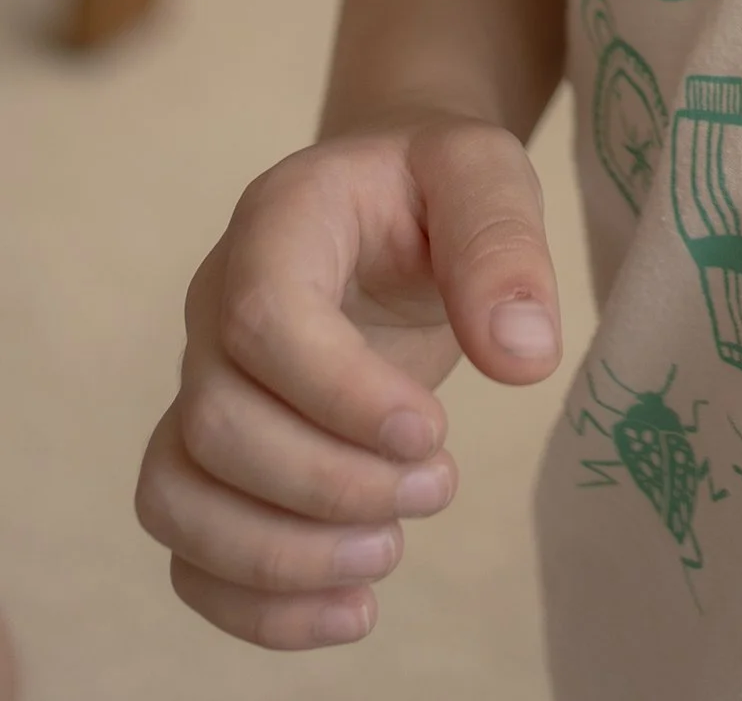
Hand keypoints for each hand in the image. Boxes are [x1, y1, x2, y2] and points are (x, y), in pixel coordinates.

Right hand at [135, 118, 560, 650]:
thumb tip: (524, 356)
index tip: (430, 431)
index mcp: (278, 223)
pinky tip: (353, 609)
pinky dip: (255, 604)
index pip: (262, 318)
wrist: (394, 203)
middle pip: (216, 424)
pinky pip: (188, 550)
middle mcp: (214, 307)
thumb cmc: (434, 187)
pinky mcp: (213, 459)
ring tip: (390, 552)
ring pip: (177, 496)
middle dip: (329, 483)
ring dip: (280, 556)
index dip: (340, 394)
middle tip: (439, 486)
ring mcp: (201, 386)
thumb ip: (503, 248)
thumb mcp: (484, 173)